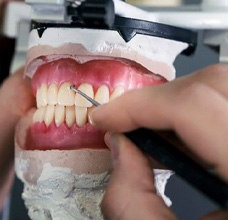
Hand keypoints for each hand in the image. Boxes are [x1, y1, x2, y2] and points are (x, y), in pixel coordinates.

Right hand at [90, 64, 227, 219]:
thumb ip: (130, 201)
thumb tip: (119, 147)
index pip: (194, 108)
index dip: (139, 106)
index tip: (106, 117)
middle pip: (213, 87)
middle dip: (155, 101)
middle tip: (123, 123)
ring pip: (221, 89)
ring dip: (174, 104)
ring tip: (146, 132)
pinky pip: (226, 104)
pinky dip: (193, 112)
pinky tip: (175, 137)